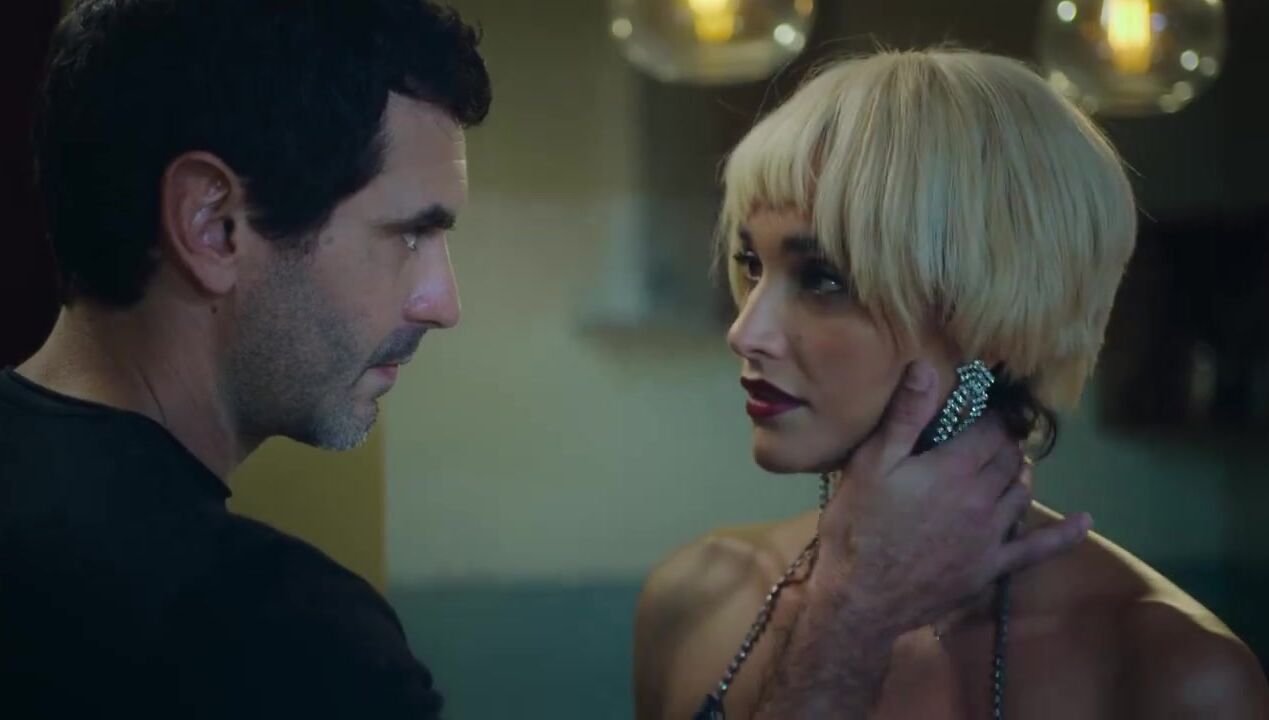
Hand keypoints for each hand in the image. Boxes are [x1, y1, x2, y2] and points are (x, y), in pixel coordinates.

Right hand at [810, 360, 1090, 634]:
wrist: (861, 598)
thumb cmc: (858, 526)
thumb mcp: (871, 464)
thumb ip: (905, 417)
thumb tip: (926, 367)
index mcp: (954, 468)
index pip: (989, 429)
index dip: (988, 412)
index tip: (981, 402)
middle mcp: (983, 499)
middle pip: (1010, 459)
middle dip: (1004, 441)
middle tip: (989, 433)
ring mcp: (991, 535)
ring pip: (1022, 493)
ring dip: (1020, 473)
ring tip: (1009, 462)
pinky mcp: (992, 567)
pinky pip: (1038, 548)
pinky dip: (1065, 534)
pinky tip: (1085, 521)